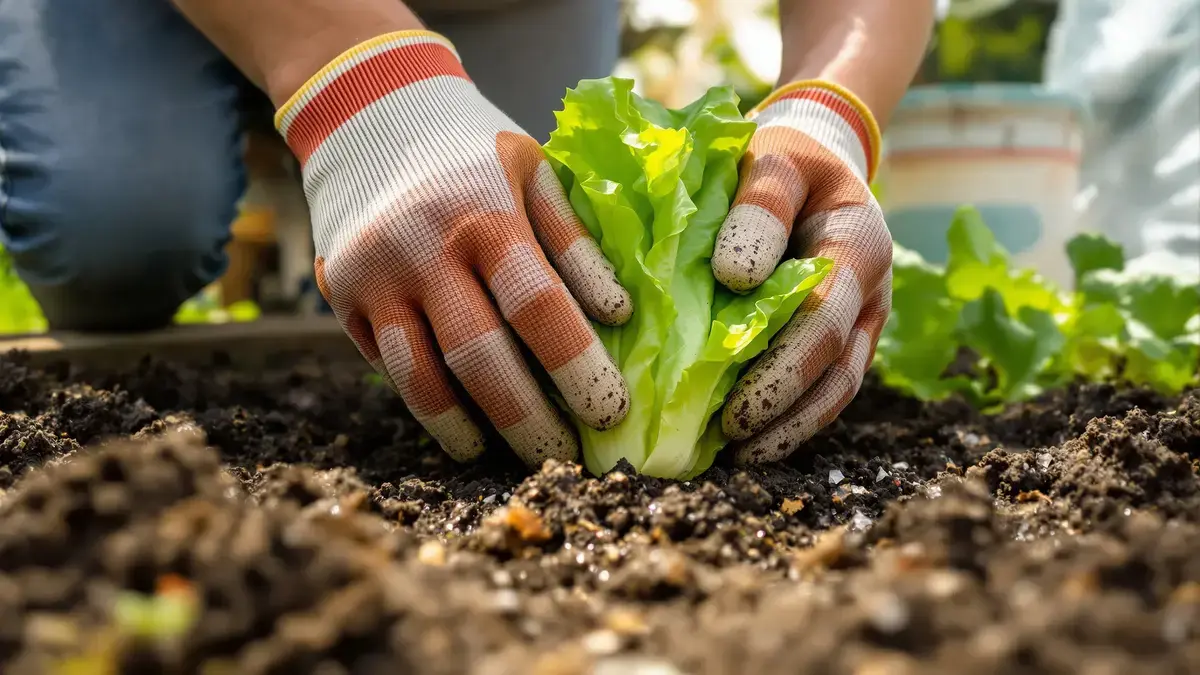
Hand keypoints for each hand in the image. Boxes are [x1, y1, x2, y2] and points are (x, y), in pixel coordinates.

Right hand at [275, 31, 631, 465]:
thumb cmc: (470, 148)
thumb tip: (618, 317)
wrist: (366, 109)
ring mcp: (372, 277)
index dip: (577, 367)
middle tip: (565, 458)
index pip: (537, 306)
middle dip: (528, 419)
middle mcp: (421, 249)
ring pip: (420, 379)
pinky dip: (427, 404)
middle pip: (479, 357)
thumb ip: (574, 243)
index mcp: (483, 213)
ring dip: (469, 429)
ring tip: (508, 456)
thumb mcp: (533, 170)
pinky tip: (462, 424)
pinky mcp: (339, 296)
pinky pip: (388, 366)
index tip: (611, 413)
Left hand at [711, 81, 892, 462]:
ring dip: (789, 429)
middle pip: (836, 366)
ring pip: (836, 389)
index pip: (826, 316)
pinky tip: (746, 445)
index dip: (785, 364)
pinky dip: (789, 422)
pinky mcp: (841, 340)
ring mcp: (860, 321)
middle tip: (726, 440)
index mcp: (858, 244)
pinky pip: (824, 390)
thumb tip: (737, 276)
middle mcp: (870, 292)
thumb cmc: (782, 157)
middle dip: (783, 409)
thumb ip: (761, 204)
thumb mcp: (772, 158)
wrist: (813, 158)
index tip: (735, 403)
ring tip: (734, 458)